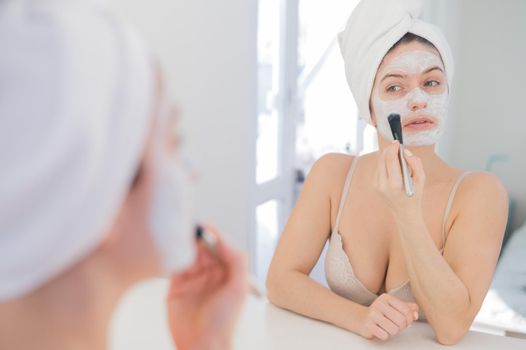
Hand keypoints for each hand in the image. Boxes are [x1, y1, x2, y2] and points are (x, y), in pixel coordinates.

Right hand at [167, 225, 247, 349]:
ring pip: (187, 253)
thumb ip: (236, 260)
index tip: (205, 227)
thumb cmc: (223, 321)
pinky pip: (173, 265)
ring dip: (183, 245)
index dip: (213, 234)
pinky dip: (171, 257)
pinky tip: (171, 253)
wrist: (201, 344)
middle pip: (202, 246)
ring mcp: (192, 278)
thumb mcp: (238, 288)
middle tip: (189, 229)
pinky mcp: (175, 285)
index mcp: (226, 270)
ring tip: (179, 240)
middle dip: (196, 236)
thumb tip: (223, 239)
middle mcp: (209, 272)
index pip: (220, 245)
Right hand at [358, 293, 418, 340]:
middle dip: (401, 327)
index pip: (406, 310)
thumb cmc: (381, 313)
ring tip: (387, 327)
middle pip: (401, 321)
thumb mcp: (394, 307)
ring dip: (393, 332)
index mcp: (386, 298)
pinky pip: (385, 335)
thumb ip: (407, 308)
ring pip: (394, 330)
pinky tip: (380, 330)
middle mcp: (379, 304)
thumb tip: (416, 314)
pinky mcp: (368, 325)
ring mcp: (372, 315)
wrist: (360, 318)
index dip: (409, 319)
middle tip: (396, 326)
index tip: (406, 321)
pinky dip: (385, 335)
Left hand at [374, 141, 425, 214]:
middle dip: (389, 150)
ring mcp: (376, 185)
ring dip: (387, 156)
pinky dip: (385, 163)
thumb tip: (406, 152)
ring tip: (397, 156)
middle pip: (382, 159)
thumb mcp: (421, 180)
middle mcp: (382, 185)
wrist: (404, 212)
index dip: (392, 148)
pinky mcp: (374, 184)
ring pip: (379, 163)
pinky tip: (393, 166)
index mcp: (394, 184)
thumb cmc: (414, 196)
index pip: (390, 160)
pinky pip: (378, 168)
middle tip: (397, 146)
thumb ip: (416, 164)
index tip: (397, 142)